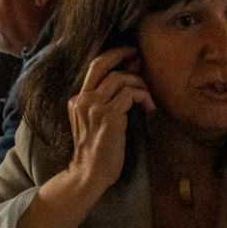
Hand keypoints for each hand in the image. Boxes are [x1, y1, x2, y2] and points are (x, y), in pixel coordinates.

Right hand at [65, 47, 150, 197]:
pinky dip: (142, 96)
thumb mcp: (96, 122)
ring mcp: (94, 107)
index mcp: (77, 100)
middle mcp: (83, 100)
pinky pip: (129, 94)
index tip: (129, 54)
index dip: (113, 56)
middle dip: (121, 54)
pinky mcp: (108, 116)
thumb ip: (106, 101)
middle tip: (137, 54)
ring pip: (119, 79)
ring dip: (139, 84)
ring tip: (147, 98)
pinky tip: (149, 108)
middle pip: (102, 65)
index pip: (94, 69)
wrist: (90, 174)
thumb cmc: (98, 151)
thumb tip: (127, 77)